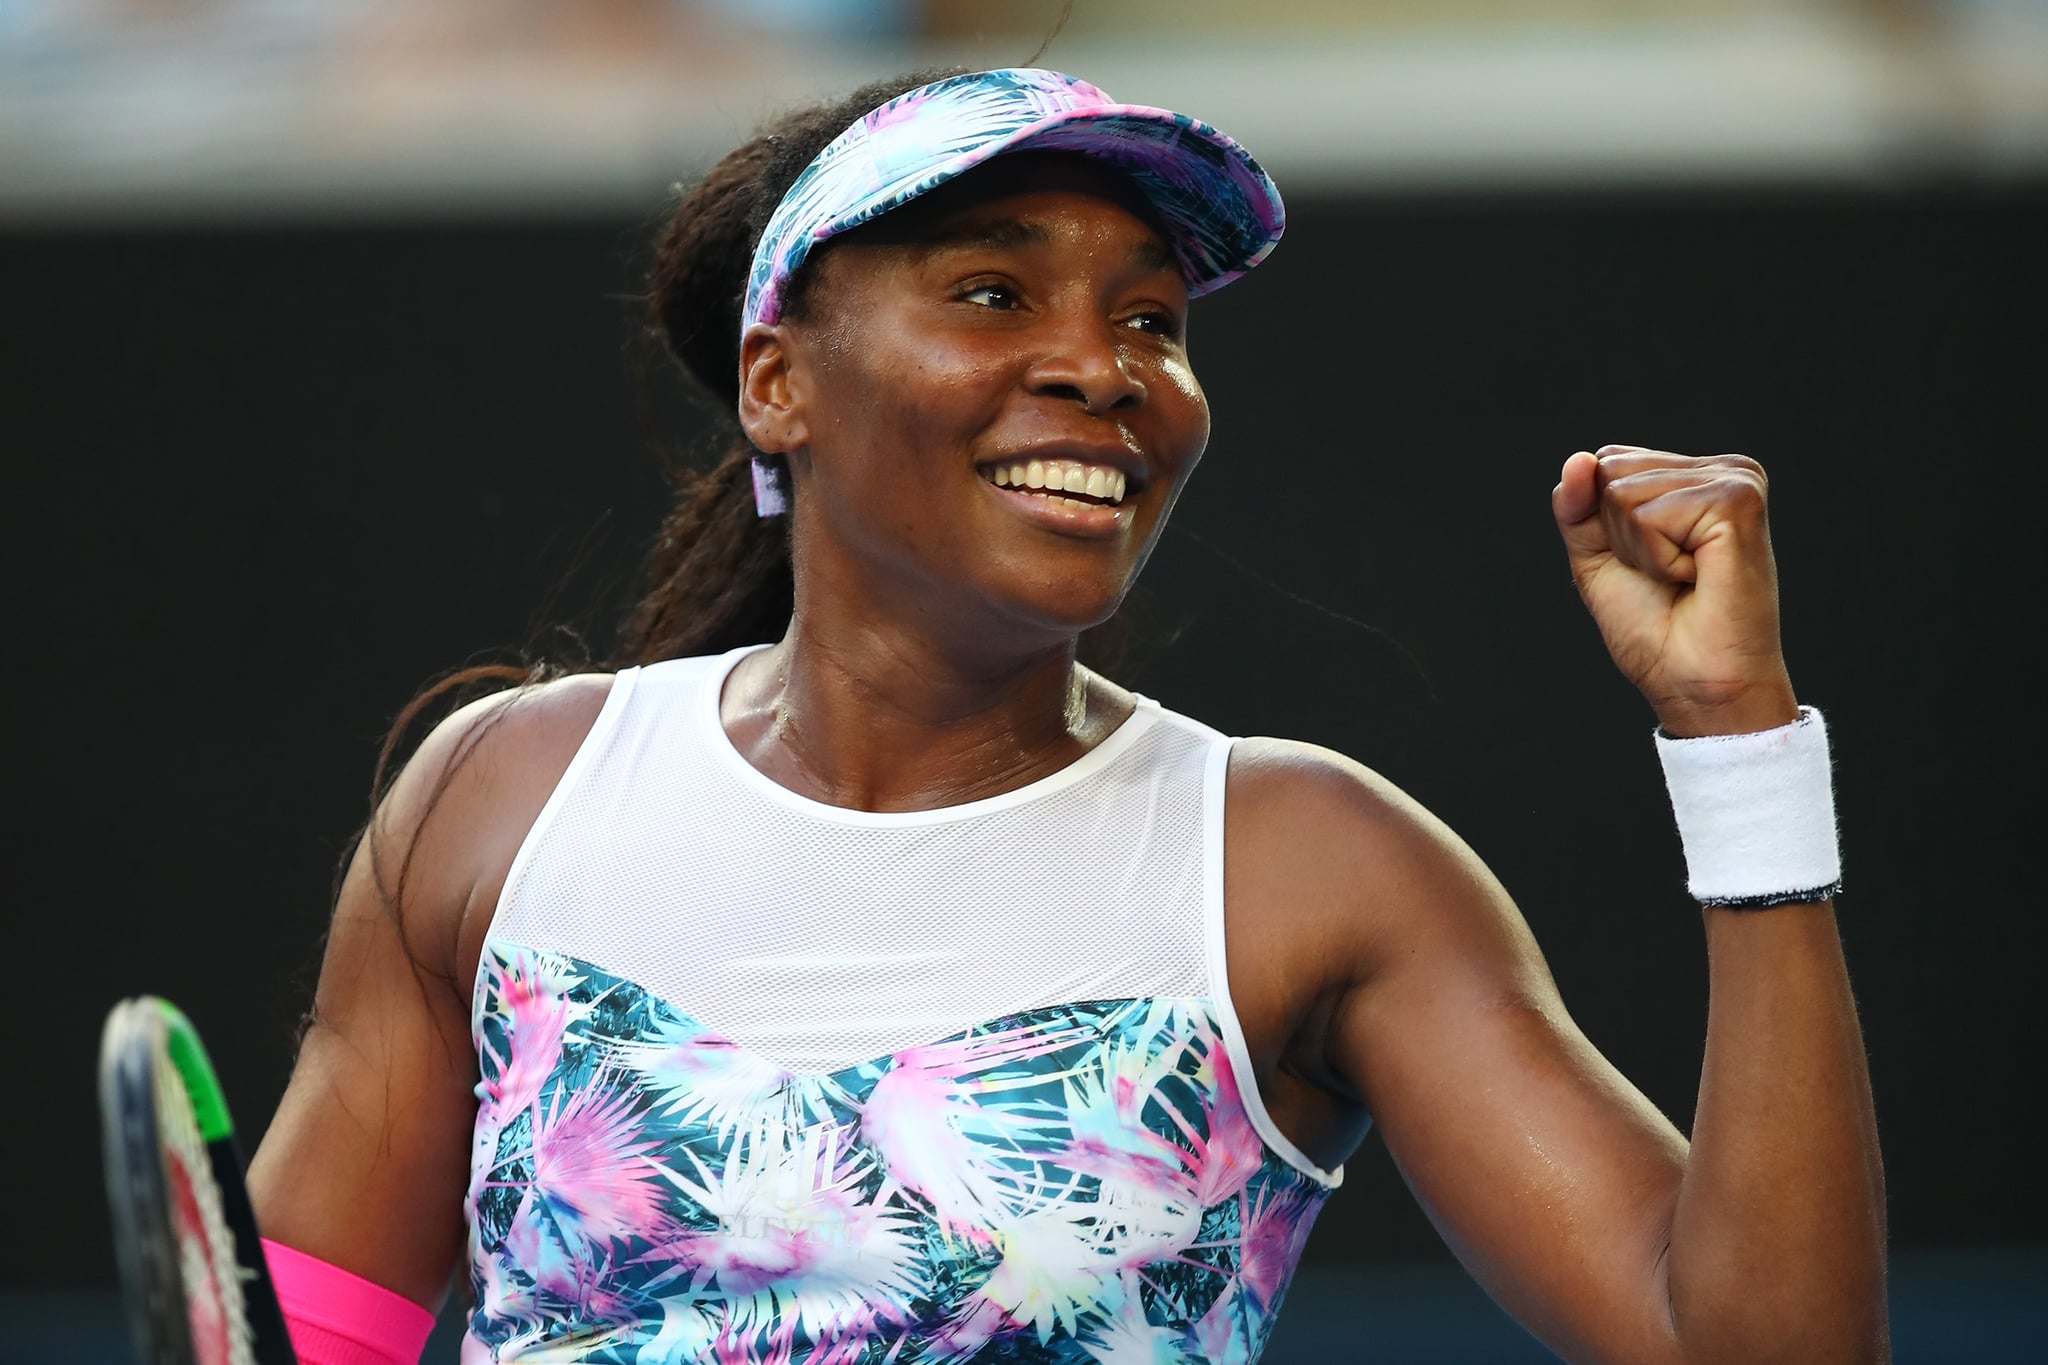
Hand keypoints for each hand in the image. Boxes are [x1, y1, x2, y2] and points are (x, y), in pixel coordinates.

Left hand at [1552, 445, 1798, 736]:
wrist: (1695, 682)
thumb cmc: (1656, 628)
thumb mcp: (1597, 556)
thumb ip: (1577, 505)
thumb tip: (1577, 458)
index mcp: (1694, 475)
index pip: (1605, 463)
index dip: (1602, 523)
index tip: (1647, 563)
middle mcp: (1721, 469)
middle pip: (1610, 470)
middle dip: (1618, 535)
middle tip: (1667, 575)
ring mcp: (1735, 480)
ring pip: (1623, 493)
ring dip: (1640, 550)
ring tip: (1685, 578)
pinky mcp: (1738, 501)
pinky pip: (1648, 516)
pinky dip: (1657, 559)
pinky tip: (1697, 577)